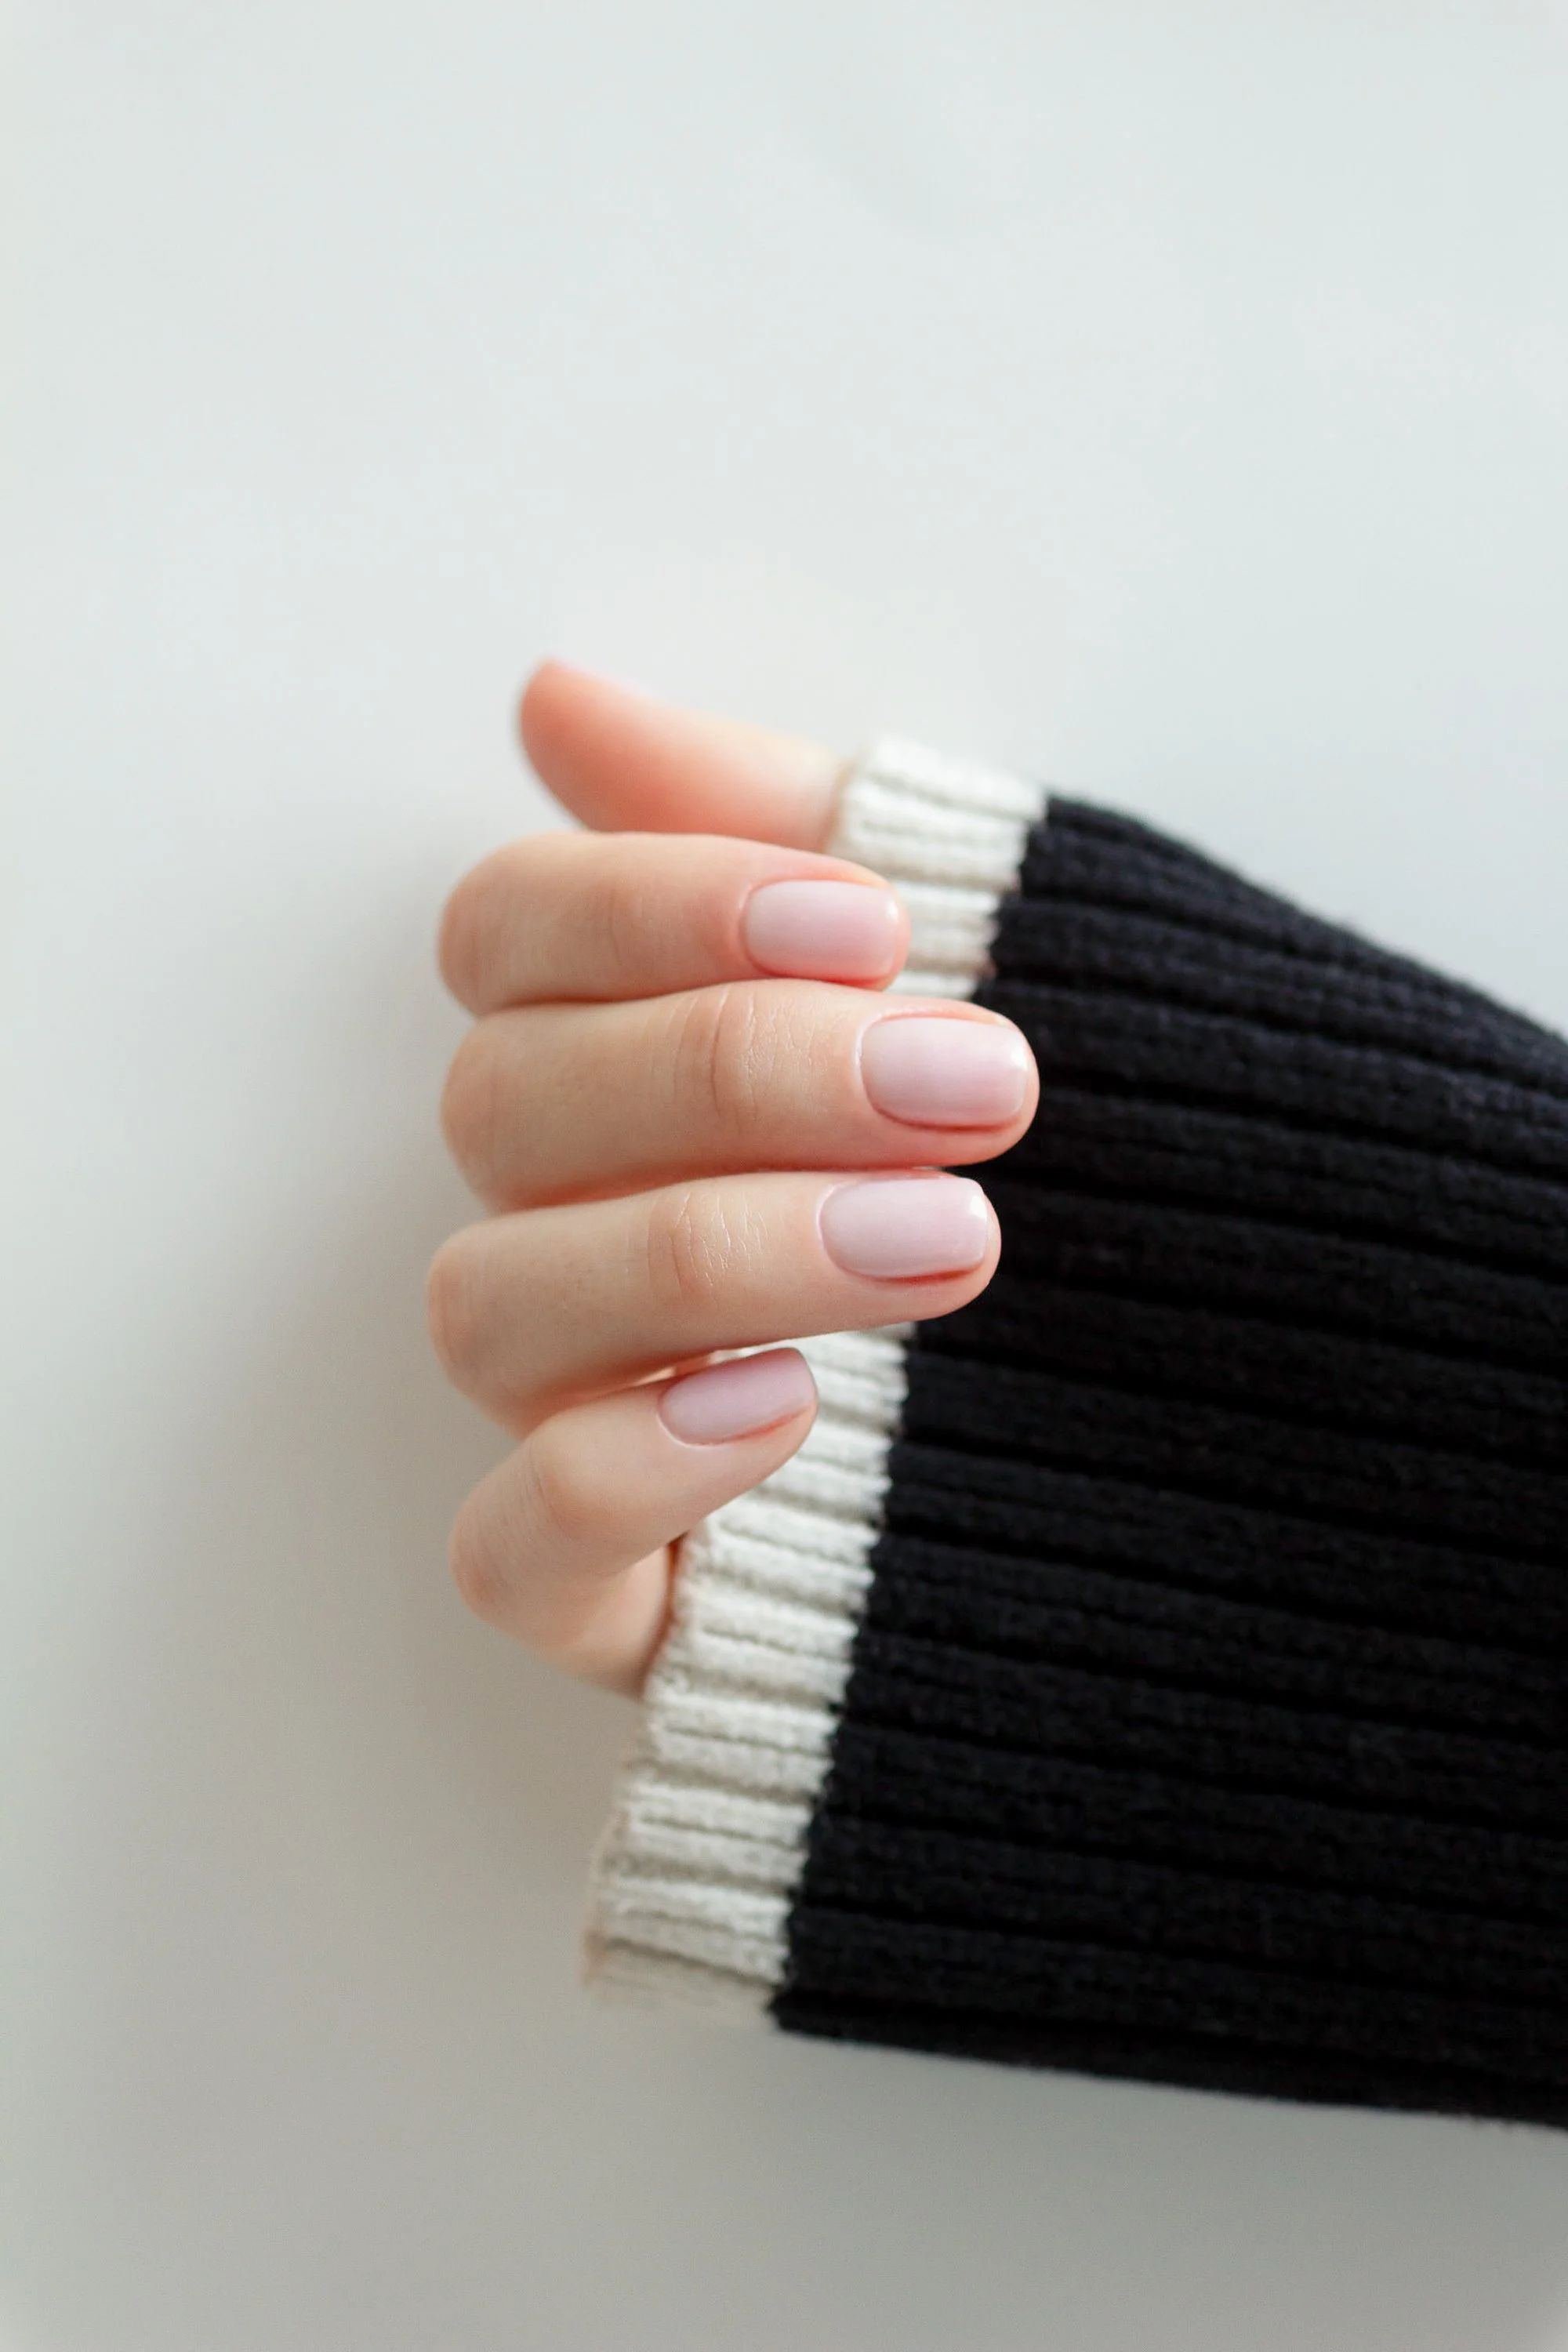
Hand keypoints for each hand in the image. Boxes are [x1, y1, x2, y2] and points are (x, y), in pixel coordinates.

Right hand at [427, 664, 1037, 1693]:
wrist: (1267, 1406)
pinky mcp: (622, 1585)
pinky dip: (614, 1473)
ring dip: (706, 1251)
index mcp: (628, 1052)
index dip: (651, 903)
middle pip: (502, 1104)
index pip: (509, 934)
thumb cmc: (1102, 1158)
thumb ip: (768, 829)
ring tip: (945, 1245)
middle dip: (733, 1070)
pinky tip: (782, 1410)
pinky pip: (508, 1549)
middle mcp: (570, 1215)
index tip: (875, 921)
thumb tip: (561, 702)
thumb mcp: (983, 957)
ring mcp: (579, 1404)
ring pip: (490, 1304)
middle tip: (974, 1085)